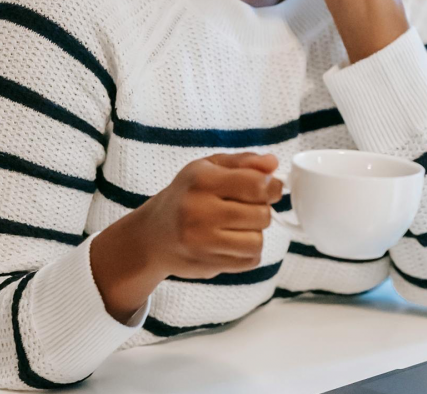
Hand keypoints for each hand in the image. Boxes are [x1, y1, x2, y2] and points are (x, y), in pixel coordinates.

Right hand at [139, 152, 281, 278]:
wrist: (152, 236)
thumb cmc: (187, 196)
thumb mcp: (209, 168)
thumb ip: (244, 162)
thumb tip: (273, 163)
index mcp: (202, 180)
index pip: (256, 185)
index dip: (272, 187)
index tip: (270, 189)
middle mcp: (199, 211)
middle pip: (261, 215)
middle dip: (261, 211)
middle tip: (246, 209)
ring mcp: (201, 241)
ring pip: (257, 241)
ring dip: (254, 234)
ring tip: (237, 227)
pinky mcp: (206, 264)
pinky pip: (250, 261)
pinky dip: (247, 253)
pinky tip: (231, 243)